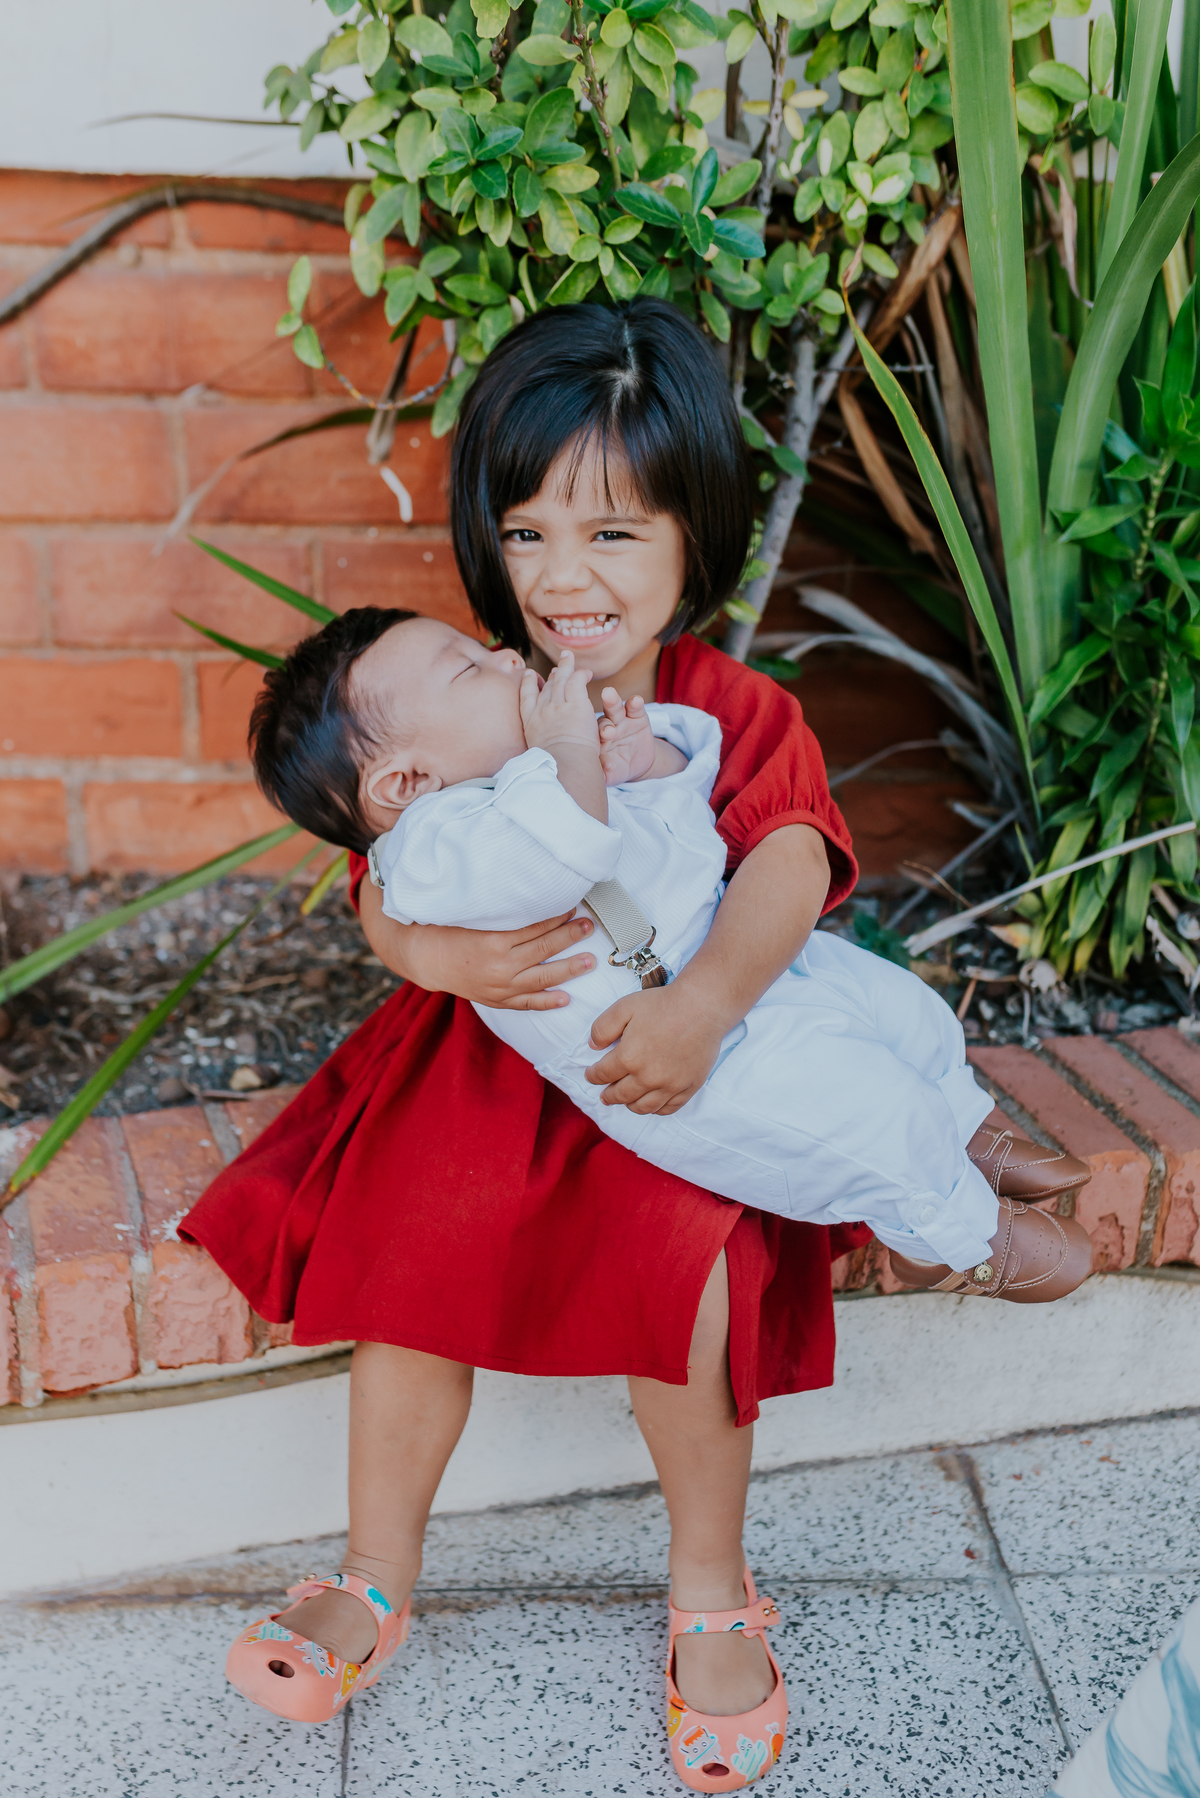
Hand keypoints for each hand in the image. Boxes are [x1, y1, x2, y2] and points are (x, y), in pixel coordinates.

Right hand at [359, 883, 595, 1009]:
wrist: (424, 958)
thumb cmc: (446, 927)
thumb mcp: (472, 912)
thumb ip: (500, 905)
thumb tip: (529, 885)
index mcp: (493, 941)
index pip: (535, 926)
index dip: (557, 915)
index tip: (573, 905)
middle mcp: (500, 966)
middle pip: (544, 950)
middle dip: (570, 937)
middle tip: (589, 926)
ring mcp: (500, 986)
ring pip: (543, 978)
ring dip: (569, 969)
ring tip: (590, 961)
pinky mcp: (497, 999)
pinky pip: (527, 1004)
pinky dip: (547, 1002)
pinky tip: (567, 998)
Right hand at [520, 650, 599, 756]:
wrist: (564, 765)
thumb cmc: (554, 768)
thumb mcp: (537, 755)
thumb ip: (540, 745)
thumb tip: (542, 750)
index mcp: (530, 724)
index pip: (526, 698)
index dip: (529, 684)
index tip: (530, 675)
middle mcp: (542, 711)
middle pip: (546, 688)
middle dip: (552, 675)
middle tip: (556, 667)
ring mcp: (558, 706)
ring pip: (561, 680)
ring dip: (565, 667)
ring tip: (568, 657)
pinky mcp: (575, 704)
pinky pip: (576, 682)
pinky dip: (580, 674)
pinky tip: (586, 672)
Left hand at [584, 984, 726, 1112]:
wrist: (702, 1007)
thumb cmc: (662, 1004)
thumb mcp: (624, 1007)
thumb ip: (602, 1028)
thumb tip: (592, 1046)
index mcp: (628, 1057)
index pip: (602, 1074)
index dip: (592, 1076)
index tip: (590, 1075)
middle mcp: (647, 1077)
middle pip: (620, 1095)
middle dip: (608, 1095)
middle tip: (604, 1095)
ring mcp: (669, 1085)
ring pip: (643, 1107)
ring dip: (629, 1105)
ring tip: (625, 1101)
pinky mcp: (688, 1087)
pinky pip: (668, 1108)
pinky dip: (656, 1110)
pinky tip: (651, 1104)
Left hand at [598, 688, 656, 785]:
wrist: (638, 763)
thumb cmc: (618, 768)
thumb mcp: (613, 773)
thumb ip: (607, 773)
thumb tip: (604, 773)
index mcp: (594, 742)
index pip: (591, 739)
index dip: (593, 741)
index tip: (596, 746)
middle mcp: (605, 727)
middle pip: (601, 722)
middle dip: (604, 725)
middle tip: (607, 731)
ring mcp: (621, 720)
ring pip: (614, 709)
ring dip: (612, 702)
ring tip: (608, 694)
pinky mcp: (637, 716)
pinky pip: (635, 707)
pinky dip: (635, 703)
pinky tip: (636, 700)